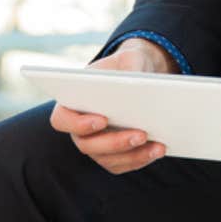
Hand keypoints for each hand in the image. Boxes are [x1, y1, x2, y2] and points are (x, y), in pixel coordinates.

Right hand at [49, 38, 175, 173]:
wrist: (140, 76)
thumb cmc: (128, 64)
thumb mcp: (129, 57)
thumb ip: (129, 66)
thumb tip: (137, 85)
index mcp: (72, 101)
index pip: (62, 119)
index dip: (78, 124)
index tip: (102, 119)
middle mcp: (79, 128)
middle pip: (87, 145)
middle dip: (115, 142)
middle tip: (141, 134)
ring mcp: (95, 144)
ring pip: (107, 159)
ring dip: (133, 155)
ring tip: (158, 146)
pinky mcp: (113, 155)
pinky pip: (123, 164)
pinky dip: (141, 158)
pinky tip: (159, 149)